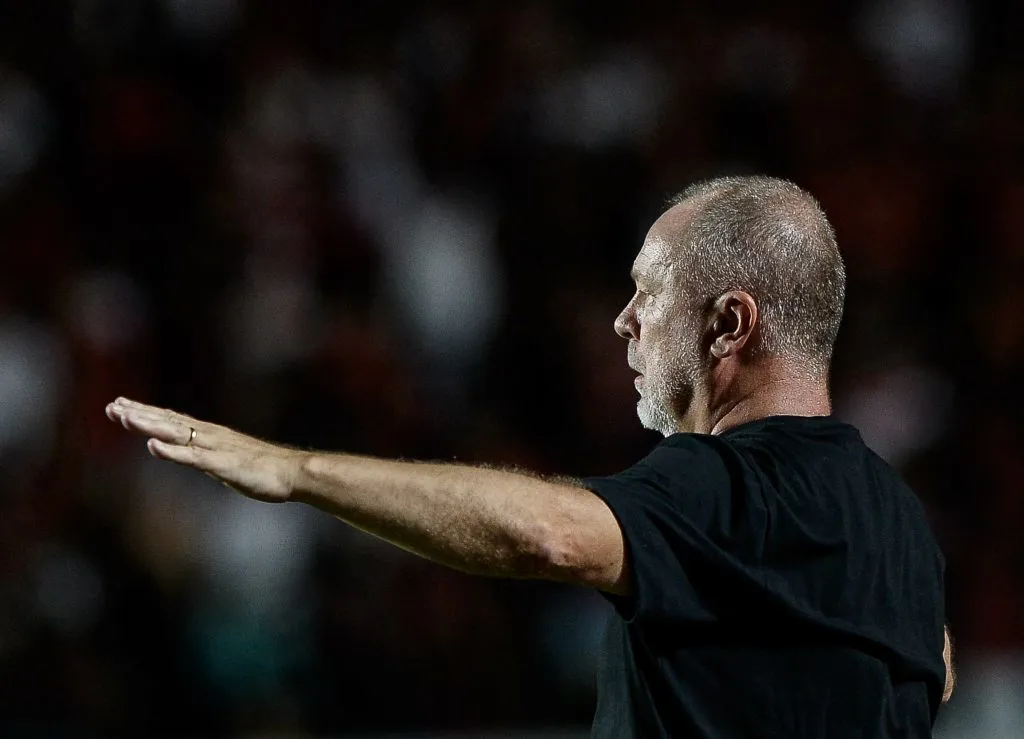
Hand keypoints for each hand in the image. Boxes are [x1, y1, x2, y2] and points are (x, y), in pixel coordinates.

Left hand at [105, 397, 304, 502]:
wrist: (292, 472)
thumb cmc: (263, 469)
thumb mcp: (225, 461)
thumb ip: (203, 456)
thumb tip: (187, 455)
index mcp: (209, 435)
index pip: (171, 420)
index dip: (145, 412)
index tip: (120, 405)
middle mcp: (209, 436)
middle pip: (168, 422)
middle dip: (139, 414)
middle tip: (111, 406)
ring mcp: (215, 448)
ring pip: (176, 434)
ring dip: (149, 425)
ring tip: (124, 418)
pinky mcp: (223, 464)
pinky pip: (193, 457)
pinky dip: (172, 452)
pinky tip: (153, 447)